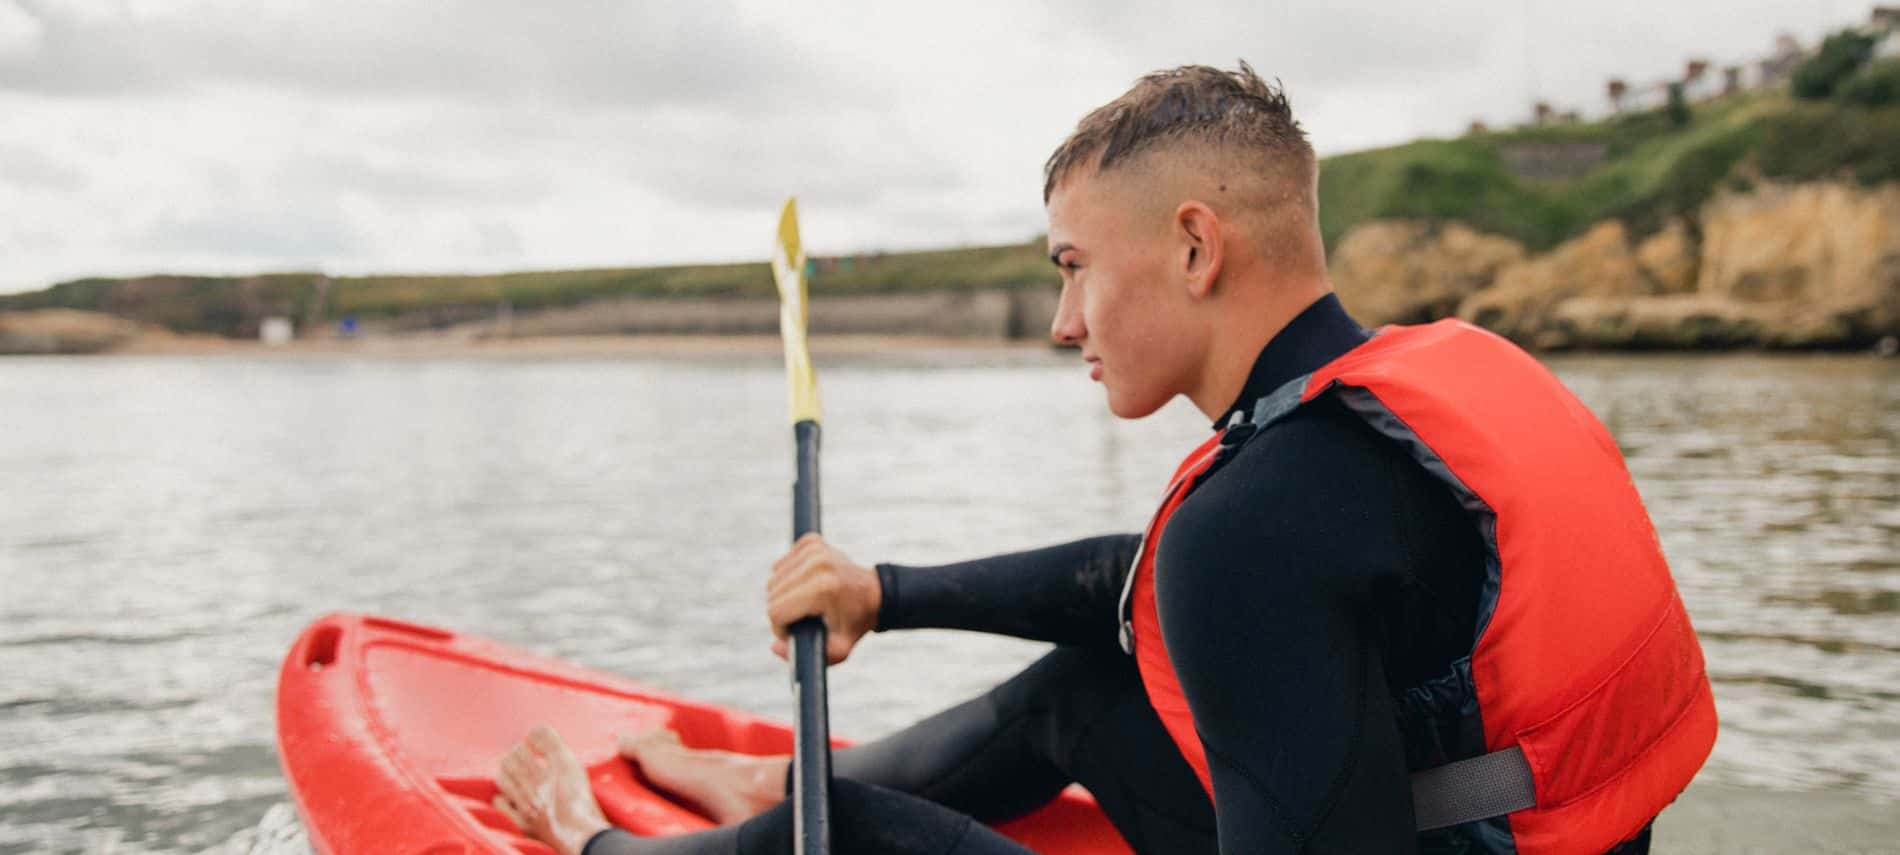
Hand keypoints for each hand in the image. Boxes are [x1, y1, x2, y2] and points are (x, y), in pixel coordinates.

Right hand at [766, 533, 881, 664]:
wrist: (875, 595)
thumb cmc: (854, 624)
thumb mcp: (838, 650)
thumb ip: (806, 656)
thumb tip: (775, 646)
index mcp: (822, 589)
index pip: (776, 611)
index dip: (780, 628)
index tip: (795, 630)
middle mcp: (818, 564)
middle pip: (772, 593)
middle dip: (781, 610)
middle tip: (801, 616)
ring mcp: (816, 550)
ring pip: (774, 577)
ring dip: (784, 593)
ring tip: (806, 600)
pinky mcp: (812, 541)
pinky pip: (782, 562)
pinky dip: (788, 574)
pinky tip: (806, 583)